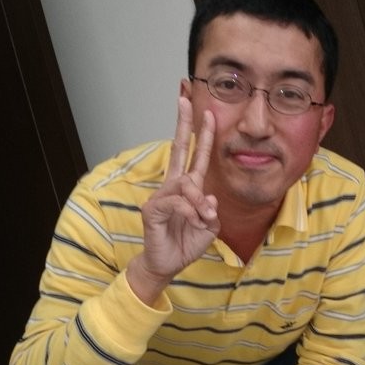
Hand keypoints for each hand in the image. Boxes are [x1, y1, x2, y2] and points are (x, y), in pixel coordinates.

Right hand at [127, 97, 220, 302]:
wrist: (167, 264)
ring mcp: (161, 196)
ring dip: (199, 201)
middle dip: (183, 124)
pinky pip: (177, 202)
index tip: (208, 113)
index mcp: (188, 188)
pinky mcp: (152, 209)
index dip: (201, 136)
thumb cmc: (185, 244)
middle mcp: (173, 187)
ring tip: (202, 218)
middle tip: (185, 99)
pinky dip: (190, 212)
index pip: (195, 156)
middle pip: (178, 149)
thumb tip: (209, 198)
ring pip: (185, 183)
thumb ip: (211, 212)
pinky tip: (193, 222)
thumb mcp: (209, 228)